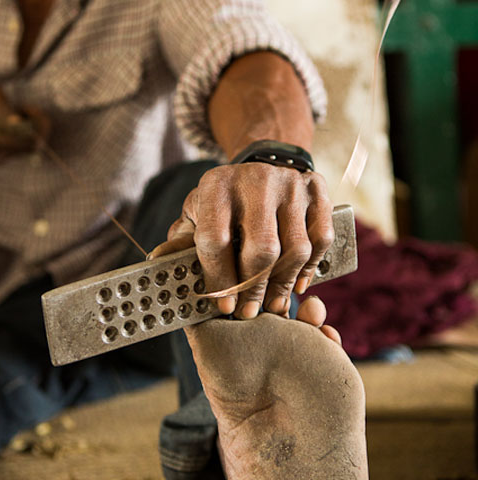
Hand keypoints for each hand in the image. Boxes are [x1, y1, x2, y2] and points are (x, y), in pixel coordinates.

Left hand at [149, 163, 333, 318]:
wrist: (260, 167)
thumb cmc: (223, 201)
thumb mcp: (197, 213)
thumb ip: (182, 240)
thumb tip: (157, 262)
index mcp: (216, 185)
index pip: (216, 240)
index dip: (219, 278)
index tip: (223, 306)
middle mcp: (255, 180)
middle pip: (261, 249)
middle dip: (254, 289)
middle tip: (249, 312)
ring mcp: (290, 183)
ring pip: (295, 248)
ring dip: (284, 284)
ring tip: (273, 305)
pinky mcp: (315, 188)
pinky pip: (321, 236)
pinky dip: (311, 265)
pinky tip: (298, 283)